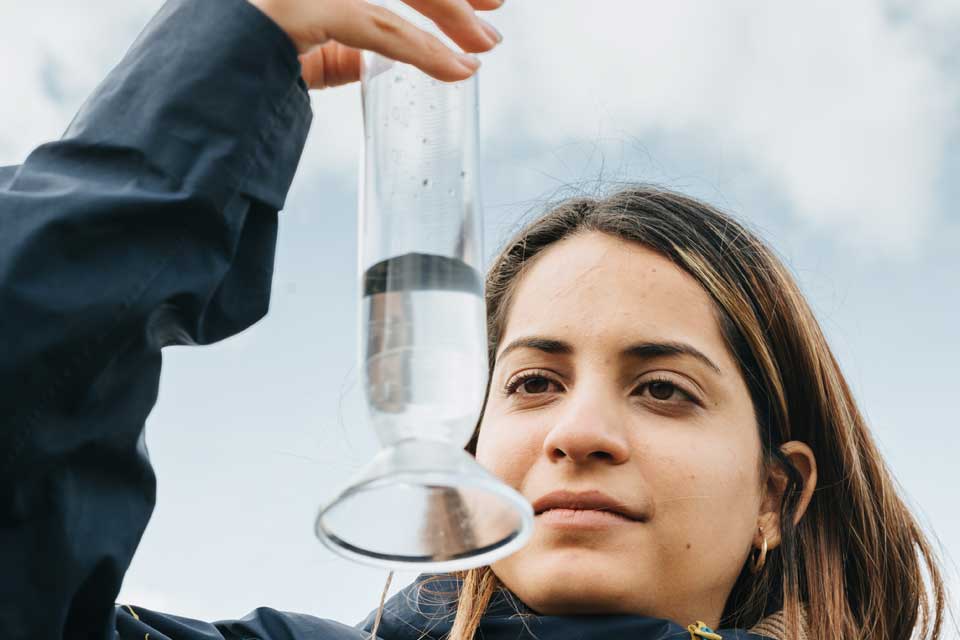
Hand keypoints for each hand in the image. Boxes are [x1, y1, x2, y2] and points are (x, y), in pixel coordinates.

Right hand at [247, 0, 503, 89]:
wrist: (180, 97)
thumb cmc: (232, 70)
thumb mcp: (295, 47)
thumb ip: (335, 43)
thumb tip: (379, 57)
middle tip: (496, 4)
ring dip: (449, 13)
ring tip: (487, 44)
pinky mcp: (293, 7)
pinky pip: (374, 27)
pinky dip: (423, 49)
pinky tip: (458, 69)